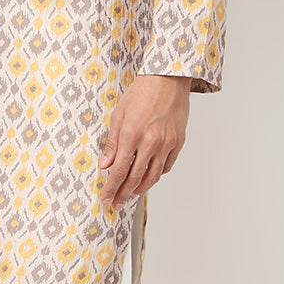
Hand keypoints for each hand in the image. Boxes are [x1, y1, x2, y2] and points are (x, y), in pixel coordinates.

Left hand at [98, 74, 190, 211]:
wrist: (167, 79)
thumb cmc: (141, 93)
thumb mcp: (118, 115)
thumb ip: (112, 143)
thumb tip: (105, 165)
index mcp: (132, 135)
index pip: (119, 170)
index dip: (111, 188)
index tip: (106, 198)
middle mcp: (150, 142)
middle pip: (136, 178)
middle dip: (124, 194)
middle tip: (117, 204)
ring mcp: (167, 143)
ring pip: (153, 176)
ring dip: (140, 189)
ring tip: (130, 195)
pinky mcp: (178, 142)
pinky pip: (166, 166)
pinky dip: (156, 175)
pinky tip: (148, 178)